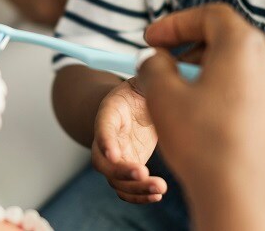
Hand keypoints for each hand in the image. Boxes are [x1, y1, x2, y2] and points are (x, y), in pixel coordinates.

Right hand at [91, 79, 166, 203]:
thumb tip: (162, 69)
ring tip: (160, 188)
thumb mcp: (144, 78)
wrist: (134, 102)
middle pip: (103, 162)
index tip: (114, 155)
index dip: (105, 141)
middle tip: (144, 173)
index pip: (102, 126)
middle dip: (121, 172)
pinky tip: (158, 194)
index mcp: (110, 110)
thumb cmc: (141, 87)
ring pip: (116, 180)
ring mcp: (118, 155)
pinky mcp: (130, 166)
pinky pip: (128, 188)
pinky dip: (140, 195)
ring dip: (135, 189)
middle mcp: (108, 137)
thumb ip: (151, 75)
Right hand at [137, 4, 264, 229]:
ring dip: (216, 75)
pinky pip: (260, 97)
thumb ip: (154, 64)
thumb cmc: (202, 143)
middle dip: (195, 49)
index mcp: (245, 45)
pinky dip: (236, 99)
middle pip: (231, 40)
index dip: (176, 23)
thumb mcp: (161, 95)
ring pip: (246, 70)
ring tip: (190, 99)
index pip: (210, 15)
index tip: (152, 38)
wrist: (242, 197)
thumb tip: (157, 58)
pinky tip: (215, 123)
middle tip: (168, 68)